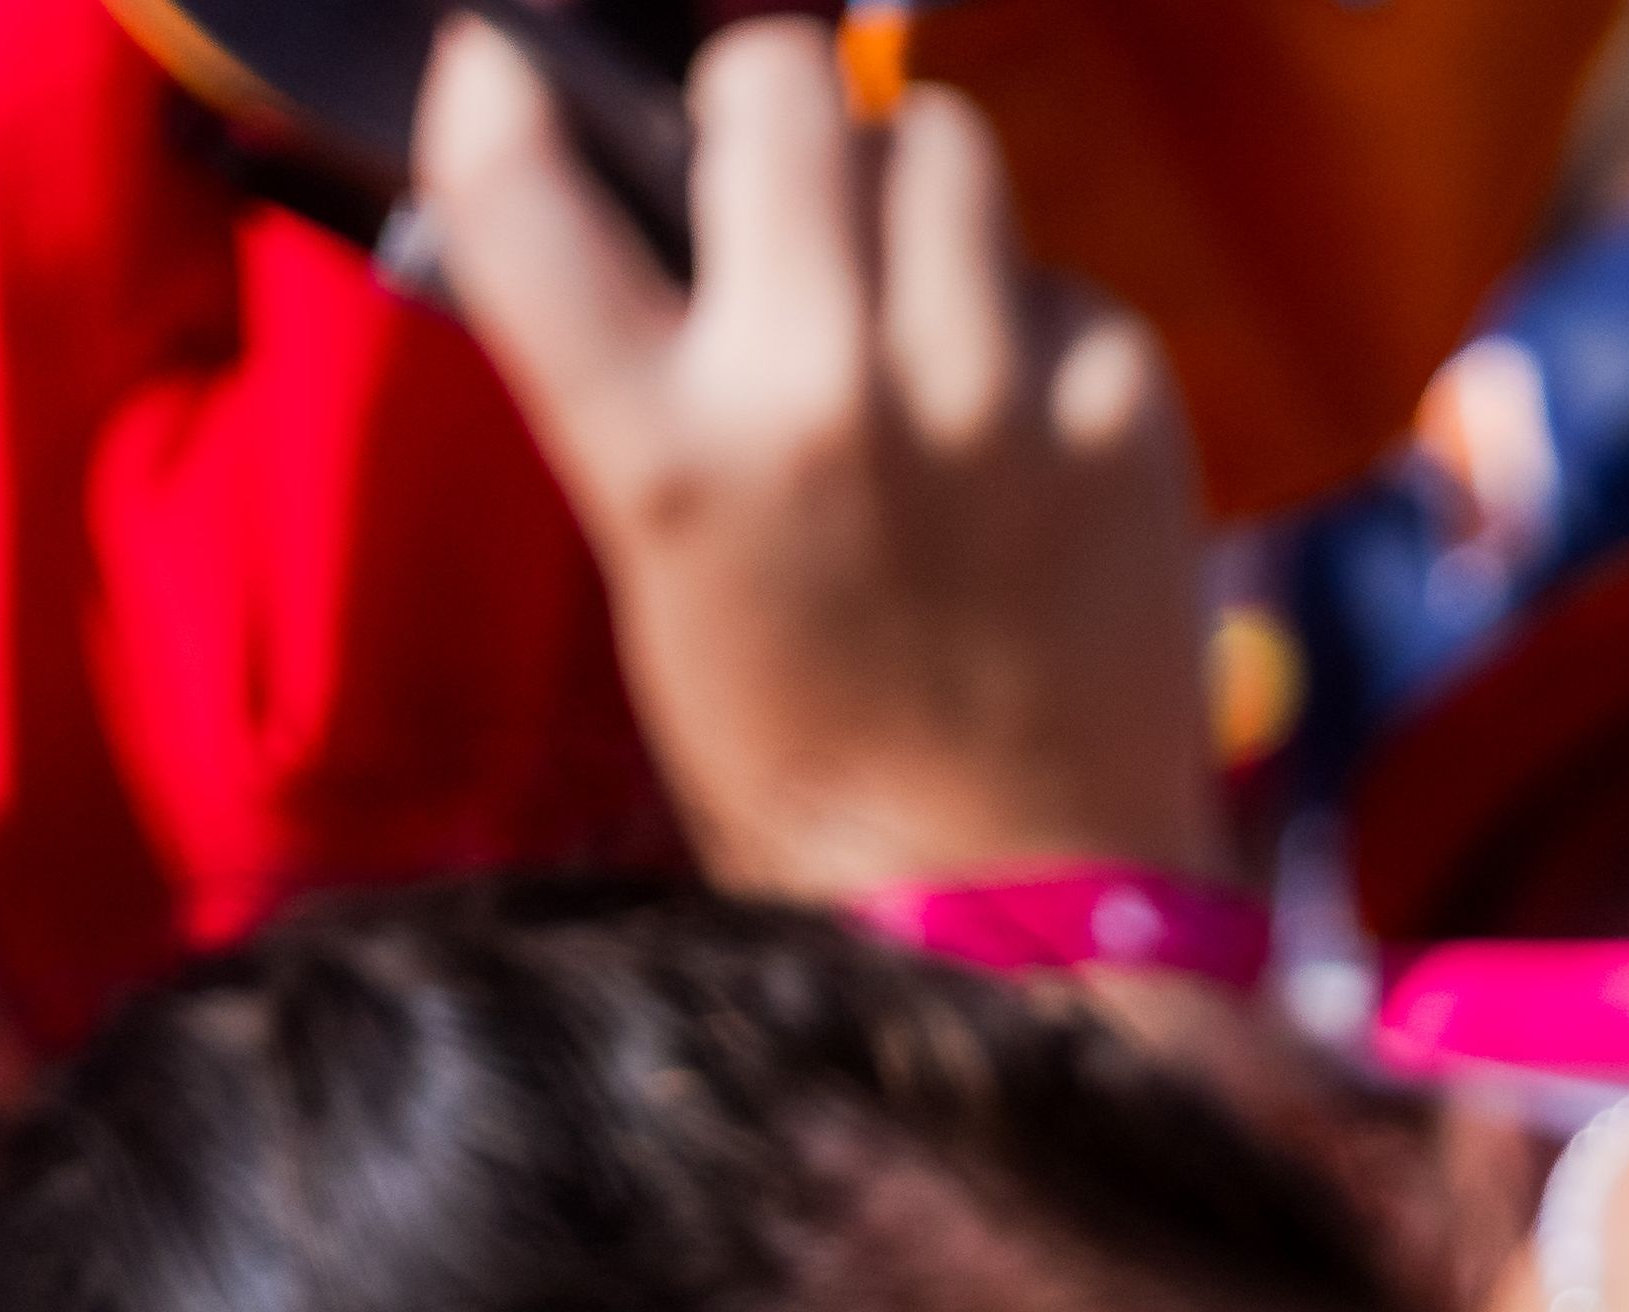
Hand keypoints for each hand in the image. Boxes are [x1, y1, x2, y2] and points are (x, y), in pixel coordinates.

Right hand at [421, 15, 1218, 896]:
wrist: (1016, 911)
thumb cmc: (812, 760)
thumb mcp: (660, 575)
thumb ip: (646, 381)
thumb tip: (645, 209)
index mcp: (669, 457)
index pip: (522, 182)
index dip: (501, 103)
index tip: (506, 78)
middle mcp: (828, 393)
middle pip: (781, 79)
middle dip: (763, 111)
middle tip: (774, 186)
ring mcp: (992, 393)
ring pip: (940, 142)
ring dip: (909, 199)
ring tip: (909, 310)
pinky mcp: (1127, 409)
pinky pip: (1059, 281)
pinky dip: (1032, 331)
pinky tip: (1019, 439)